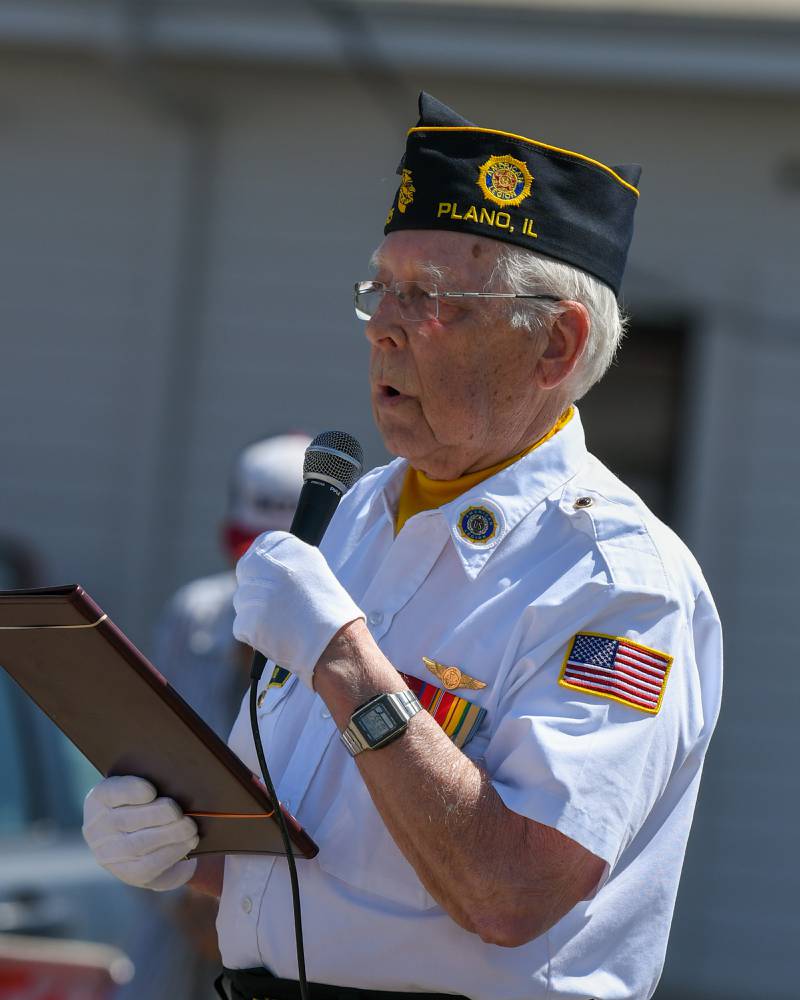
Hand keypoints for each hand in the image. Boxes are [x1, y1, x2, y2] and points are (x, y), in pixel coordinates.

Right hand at [82, 776, 197, 891]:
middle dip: (157, 815)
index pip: (109, 793)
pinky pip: (150, 864)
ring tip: (190, 827)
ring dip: (169, 834)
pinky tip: (188, 842)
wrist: (145, 845)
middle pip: (125, 820)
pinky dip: (173, 851)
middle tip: (179, 812)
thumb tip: (176, 783)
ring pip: (139, 845)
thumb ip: (153, 781)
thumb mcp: (142, 790)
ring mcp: (110, 854)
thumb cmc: (148, 805)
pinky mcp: (129, 874)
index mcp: (99, 799)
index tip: (151, 791)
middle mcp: (98, 828)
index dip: (130, 792)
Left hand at [233, 531, 364, 688]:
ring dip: (257, 612)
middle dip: (259, 590)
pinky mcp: (244, 620)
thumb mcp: (312, 566)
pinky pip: (242, 626)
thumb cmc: (328, 605)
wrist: (334, 638)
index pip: (259, 550)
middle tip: (281, 605)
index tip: (279, 582)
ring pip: (243, 602)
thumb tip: (267, 563)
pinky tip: (277, 634)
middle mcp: (260, 562)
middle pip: (246, 575)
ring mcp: (249, 592)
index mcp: (279, 544)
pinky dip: (255, 633)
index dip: (267, 569)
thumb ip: (287, 560)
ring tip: (285, 621)